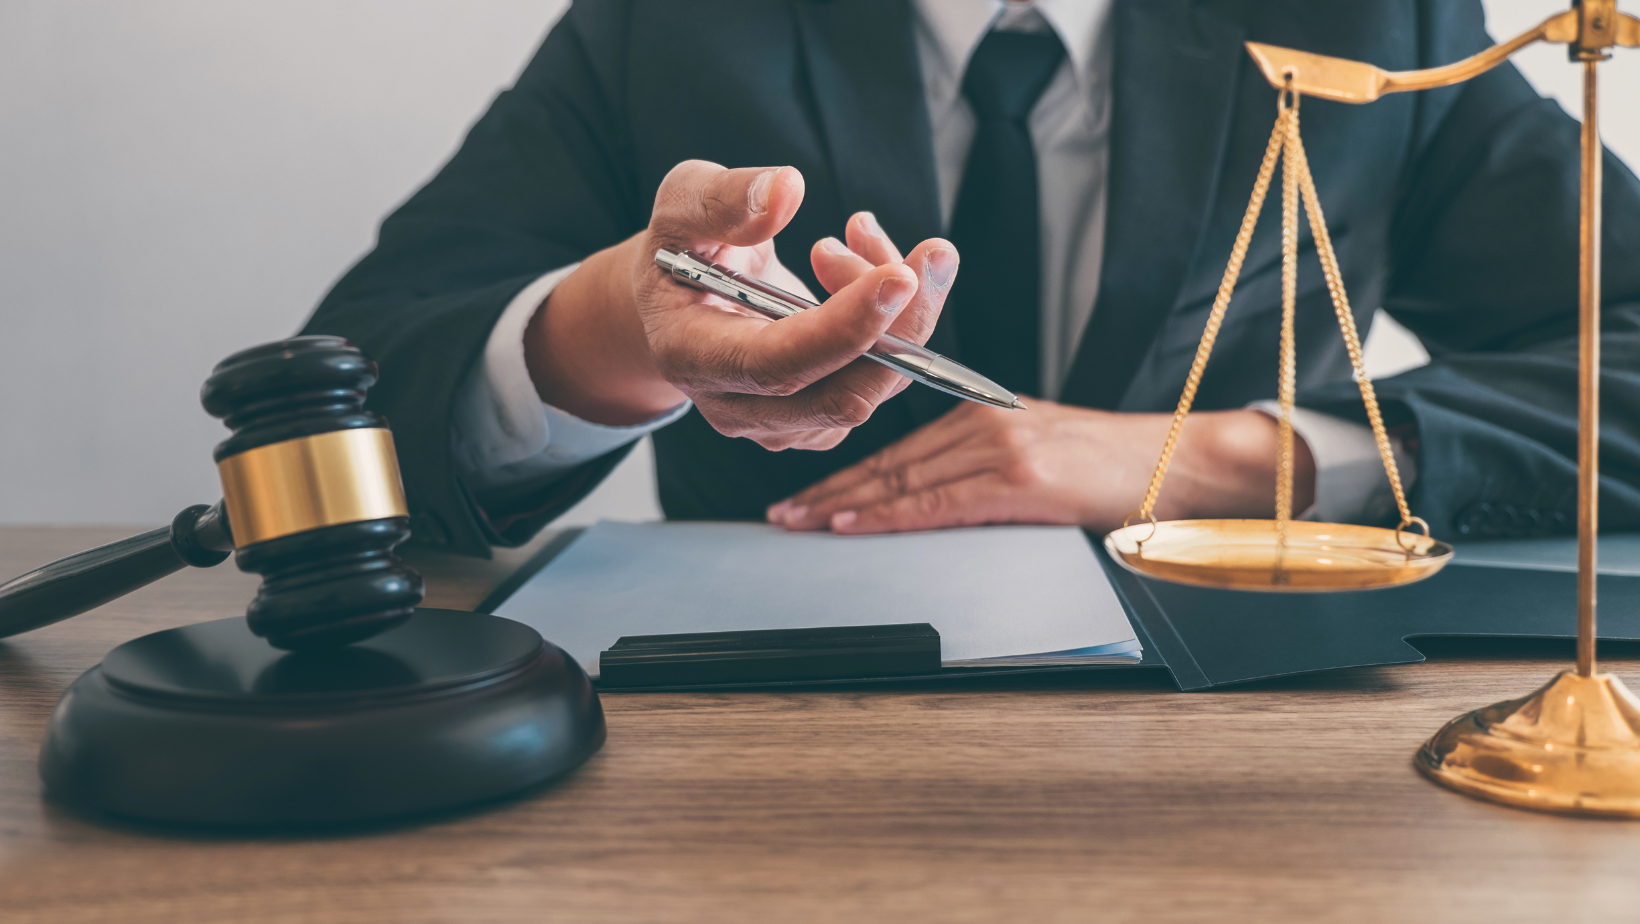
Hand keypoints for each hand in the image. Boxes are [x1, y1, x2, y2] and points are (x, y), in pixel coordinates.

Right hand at [524, 160, 958, 449]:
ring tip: (861, 233)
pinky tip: (865, 261)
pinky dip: (896, 317)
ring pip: (875, 382)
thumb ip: (723, 199)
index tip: (900, 277)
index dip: (842, 328)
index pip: (776, 363)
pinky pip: (883, 377)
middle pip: (842, 393)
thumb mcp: (682, 204)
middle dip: (902, 323)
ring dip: (898, 303)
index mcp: (692, 357)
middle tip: (932, 252)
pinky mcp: (822, 419)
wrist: (685, 299)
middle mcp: (738, 408)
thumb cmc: (682, 249)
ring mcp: (784, 424)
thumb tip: (786, 190)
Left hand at [766, 402, 1315, 533]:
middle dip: (828, 490)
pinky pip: (939, 502)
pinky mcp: (1020, 479)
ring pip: (902, 480)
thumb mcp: (1039, 452)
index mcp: (983, 412)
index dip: (846, 472)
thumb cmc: (1117, 467)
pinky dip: (889, 515)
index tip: (806, 495)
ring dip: (843, 505)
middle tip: (782, 512)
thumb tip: (935, 496)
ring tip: (800, 523)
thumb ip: (985, 467)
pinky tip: (854, 524)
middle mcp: (984, 421)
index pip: (899, 449)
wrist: (1182, 465)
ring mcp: (1000, 447)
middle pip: (888, 462)